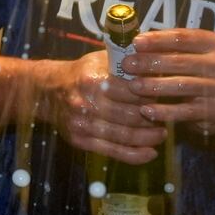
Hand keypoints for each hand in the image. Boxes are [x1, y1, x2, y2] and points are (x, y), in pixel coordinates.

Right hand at [45, 50, 166, 162]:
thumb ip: (126, 63)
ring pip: (124, 136)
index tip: (163, 95)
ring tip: (161, 134)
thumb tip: (158, 65)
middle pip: (130, 115)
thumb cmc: (82, 73)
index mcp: (93, 80)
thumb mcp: (100, 59)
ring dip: (148, 138)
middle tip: (166, 117)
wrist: (48, 92)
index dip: (151, 94)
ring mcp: (82, 125)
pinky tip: (150, 153)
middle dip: (152, 117)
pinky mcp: (80, 141)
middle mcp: (87, 103)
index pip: (132, 91)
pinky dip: (135, 155)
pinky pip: (113, 152)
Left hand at [123, 29, 214, 137]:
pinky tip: (145, 110)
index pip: (183, 38)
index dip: (157, 40)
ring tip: (133, 86)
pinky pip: (184, 111)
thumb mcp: (191, 55)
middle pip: (180, 61)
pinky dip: (162, 111)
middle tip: (127, 65)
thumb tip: (135, 43)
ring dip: (153, 86)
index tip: (135, 43)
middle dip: (150, 62)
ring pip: (181, 85)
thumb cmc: (199, 74)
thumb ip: (170, 49)